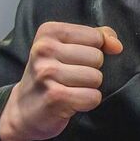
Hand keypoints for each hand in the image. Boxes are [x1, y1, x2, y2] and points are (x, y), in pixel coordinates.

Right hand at [0, 22, 122, 140]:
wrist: (23, 109)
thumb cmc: (50, 76)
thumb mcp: (67, 47)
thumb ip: (96, 38)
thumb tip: (116, 45)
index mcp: (48, 31)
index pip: (95, 36)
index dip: (94, 51)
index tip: (75, 60)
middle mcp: (44, 49)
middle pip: (97, 57)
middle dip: (91, 70)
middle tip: (70, 77)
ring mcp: (47, 73)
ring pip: (96, 78)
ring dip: (88, 88)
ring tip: (70, 89)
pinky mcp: (54, 96)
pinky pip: (92, 97)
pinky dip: (87, 102)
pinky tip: (71, 101)